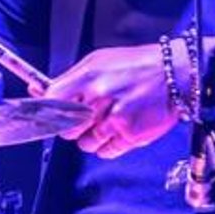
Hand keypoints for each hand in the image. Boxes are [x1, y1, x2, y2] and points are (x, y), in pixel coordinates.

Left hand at [46, 43, 184, 159]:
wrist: (176, 74)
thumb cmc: (137, 65)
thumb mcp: (99, 61)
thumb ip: (69, 79)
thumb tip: (38, 91)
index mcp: (89, 76)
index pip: (51, 101)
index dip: (48, 111)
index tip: (50, 114)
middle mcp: (100, 98)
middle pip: (66, 129)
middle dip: (72, 127)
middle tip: (85, 118)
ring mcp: (116, 119)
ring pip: (85, 143)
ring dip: (92, 137)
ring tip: (108, 121)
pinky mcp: (131, 135)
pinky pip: (106, 152)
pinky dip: (108, 145)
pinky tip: (118, 130)